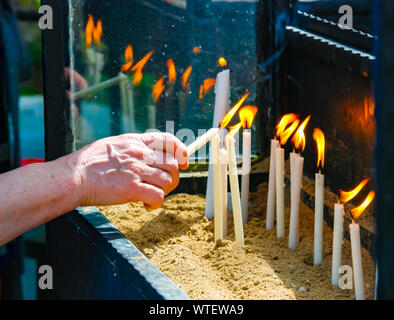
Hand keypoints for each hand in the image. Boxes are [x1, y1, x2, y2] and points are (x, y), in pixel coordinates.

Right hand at [69, 133, 188, 207]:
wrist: (73, 177)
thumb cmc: (89, 163)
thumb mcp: (113, 145)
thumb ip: (132, 148)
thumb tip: (147, 154)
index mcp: (135, 142)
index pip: (168, 140)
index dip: (181, 150)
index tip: (185, 161)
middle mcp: (139, 154)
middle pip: (173, 163)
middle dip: (173, 177)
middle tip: (162, 186)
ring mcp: (136, 170)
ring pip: (168, 180)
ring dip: (164, 191)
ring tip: (151, 196)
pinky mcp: (132, 188)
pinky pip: (158, 196)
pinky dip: (156, 203)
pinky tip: (147, 206)